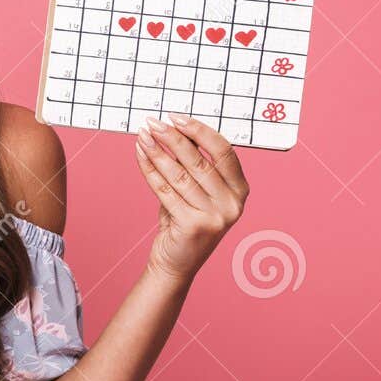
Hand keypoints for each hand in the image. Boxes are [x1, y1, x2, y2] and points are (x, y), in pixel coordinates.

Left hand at [133, 115, 248, 283]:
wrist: (176, 263)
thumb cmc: (185, 221)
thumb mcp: (197, 192)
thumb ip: (194, 165)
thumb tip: (176, 128)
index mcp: (240, 191)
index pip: (224, 152)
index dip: (200, 131)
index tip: (177, 117)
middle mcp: (233, 204)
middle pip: (200, 161)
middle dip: (173, 138)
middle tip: (153, 123)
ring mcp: (215, 217)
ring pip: (180, 175)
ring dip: (158, 151)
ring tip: (142, 135)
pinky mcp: (193, 226)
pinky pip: (165, 190)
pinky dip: (150, 169)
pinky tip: (140, 154)